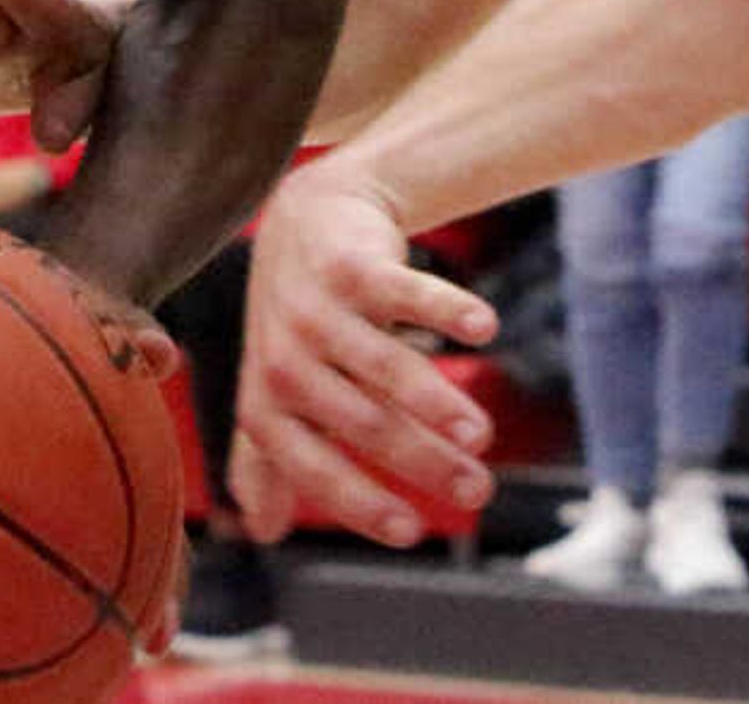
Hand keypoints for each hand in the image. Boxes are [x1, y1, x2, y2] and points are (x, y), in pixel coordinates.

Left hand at [227, 168, 498, 548]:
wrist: (306, 214)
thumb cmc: (297, 320)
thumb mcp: (273, 389)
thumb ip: (267, 460)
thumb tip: (264, 534)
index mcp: (267, 399)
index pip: (307, 463)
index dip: (357, 501)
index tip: (411, 535)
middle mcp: (283, 355)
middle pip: (362, 421)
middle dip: (422, 461)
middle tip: (479, 491)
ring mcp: (316, 306)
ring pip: (385, 364)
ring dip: (437, 402)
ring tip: (481, 435)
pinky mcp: (351, 263)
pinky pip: (403, 290)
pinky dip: (445, 309)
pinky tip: (485, 329)